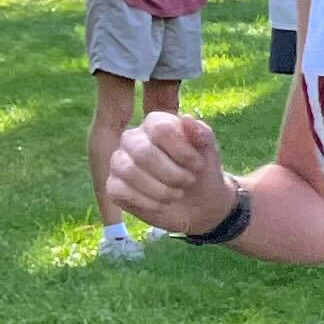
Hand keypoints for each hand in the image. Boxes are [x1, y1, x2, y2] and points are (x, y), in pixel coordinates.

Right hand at [109, 110, 232, 233]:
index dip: (182, 151)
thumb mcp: (210, 153)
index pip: (160, 128)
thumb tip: (187, 119)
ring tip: (177, 194)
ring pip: (129, 171)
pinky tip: (162, 205)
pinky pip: (119, 191)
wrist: (199, 205)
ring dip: (160, 189)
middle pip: (143, 151)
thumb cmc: (202, 173)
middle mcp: (132, 138)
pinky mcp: (114, 186)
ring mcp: (119, 161)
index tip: (199, 166)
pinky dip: (147, 203)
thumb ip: (203, 135)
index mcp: (156, 123)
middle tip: (188, 182)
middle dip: (172, 173)